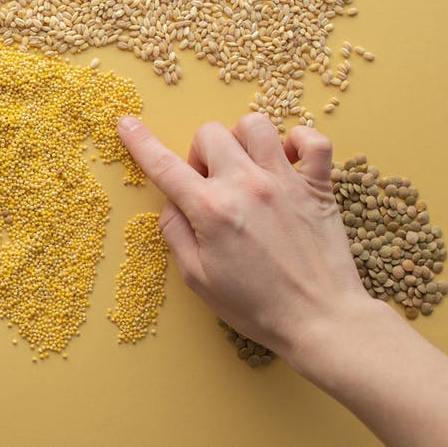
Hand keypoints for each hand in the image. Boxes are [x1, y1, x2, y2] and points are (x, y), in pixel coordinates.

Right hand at [117, 113, 370, 358]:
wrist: (320, 321)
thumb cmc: (257, 307)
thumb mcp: (198, 279)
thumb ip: (176, 234)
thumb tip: (173, 205)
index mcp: (211, 211)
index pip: (163, 165)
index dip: (140, 142)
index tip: (127, 124)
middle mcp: (246, 186)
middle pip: (210, 133)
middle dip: (200, 153)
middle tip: (208, 184)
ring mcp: (286, 182)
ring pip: (256, 125)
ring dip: (242, 140)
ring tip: (246, 167)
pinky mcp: (319, 186)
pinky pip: (313, 140)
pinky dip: (299, 142)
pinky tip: (288, 161)